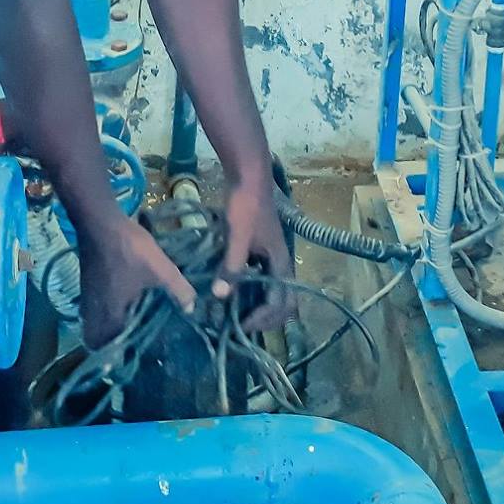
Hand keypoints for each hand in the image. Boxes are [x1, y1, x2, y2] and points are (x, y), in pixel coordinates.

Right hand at [77, 217, 196, 345]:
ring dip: (111, 325)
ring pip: (97, 322)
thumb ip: (179, 291)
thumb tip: (192, 309)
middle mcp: (94, 312)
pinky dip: (108, 311)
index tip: (140, 353)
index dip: (124, 354)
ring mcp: (87, 298)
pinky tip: (126, 301)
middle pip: (100, 338)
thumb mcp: (161, 270)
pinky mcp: (87, 285)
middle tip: (136, 338)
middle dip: (114, 342)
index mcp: (111, 316)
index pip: (112, 348)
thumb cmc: (129, 249)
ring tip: (133, 321)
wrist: (100, 221)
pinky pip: (96, 309)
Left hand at [219, 183, 293, 331]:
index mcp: (281, 263)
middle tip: (241, 327)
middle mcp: (280, 263)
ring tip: (234, 315)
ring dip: (258, 306)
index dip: (263, 319)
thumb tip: (220, 296)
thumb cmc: (246, 206)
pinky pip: (260, 279)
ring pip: (272, 292)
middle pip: (283, 302)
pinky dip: (250, 291)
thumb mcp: (238, 237)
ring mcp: (271, 257)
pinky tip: (230, 292)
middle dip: (266, 318)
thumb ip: (231, 266)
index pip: (281, 303)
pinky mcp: (260, 251)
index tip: (240, 325)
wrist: (248, 177)